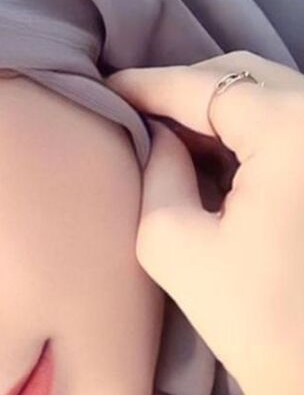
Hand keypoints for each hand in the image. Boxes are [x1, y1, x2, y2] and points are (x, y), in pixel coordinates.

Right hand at [106, 50, 303, 394]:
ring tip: (171, 137)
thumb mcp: (171, 241)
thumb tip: (157, 136)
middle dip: (186, 93)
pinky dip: (250, 131)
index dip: (150, 85)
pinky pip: (291, 123)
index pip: (207, 87)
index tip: (109, 85)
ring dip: (219, 111)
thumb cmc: (249, 317)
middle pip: (244, 77)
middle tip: (137, 115)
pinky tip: (216, 157)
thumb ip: (155, 172)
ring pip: (271, 95)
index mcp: (294, 131)